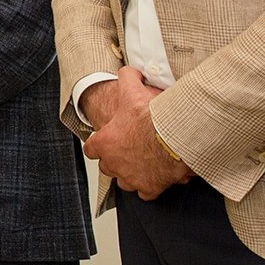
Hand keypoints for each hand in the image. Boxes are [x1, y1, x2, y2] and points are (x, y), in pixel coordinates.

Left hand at [83, 68, 192, 199]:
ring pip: (125, 182)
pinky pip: (146, 193)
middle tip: (127, 151)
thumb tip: (128, 71)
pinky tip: (157, 178)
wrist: (173, 137)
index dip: (97, 144)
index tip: (102, 142)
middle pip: (108, 166)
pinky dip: (151, 187)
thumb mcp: (132, 90)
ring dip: (131, 174)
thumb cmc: (150, 117)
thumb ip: (127, 78)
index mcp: (104, 143)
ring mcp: (131, 178)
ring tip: (141, 164)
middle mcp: (114, 164)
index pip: (91, 148)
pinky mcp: (149, 188)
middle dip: (115, 160)